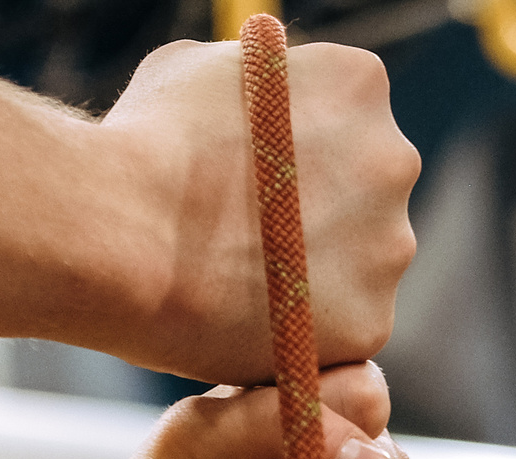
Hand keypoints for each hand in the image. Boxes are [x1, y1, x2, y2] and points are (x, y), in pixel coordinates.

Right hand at [99, 40, 418, 382]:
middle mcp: (393, 160)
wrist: (123, 234)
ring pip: (362, 265)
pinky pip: (344, 331)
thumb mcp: (194, 69)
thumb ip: (246, 83)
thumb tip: (244, 96)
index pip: (345, 116)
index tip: (252, 173)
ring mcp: (389, 247)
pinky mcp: (371, 325)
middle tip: (247, 233)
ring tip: (239, 282)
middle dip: (318, 211)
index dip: (292, 149)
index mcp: (359, 83)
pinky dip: (305, 331)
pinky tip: (251, 323)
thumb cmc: (144, 144)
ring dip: (315, 273)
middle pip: (365, 193)